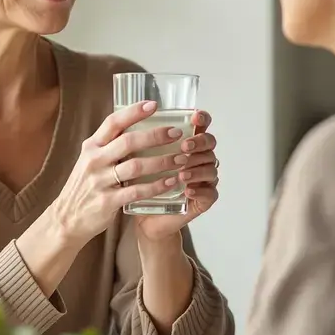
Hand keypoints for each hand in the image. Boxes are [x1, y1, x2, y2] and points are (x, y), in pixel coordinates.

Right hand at [47, 101, 196, 245]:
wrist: (67, 218)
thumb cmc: (85, 186)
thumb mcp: (90, 161)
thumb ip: (109, 146)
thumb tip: (138, 128)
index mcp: (91, 146)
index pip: (113, 122)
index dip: (134, 112)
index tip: (154, 104)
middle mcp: (94, 160)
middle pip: (128, 142)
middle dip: (155, 135)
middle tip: (176, 133)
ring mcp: (100, 181)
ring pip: (136, 166)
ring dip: (162, 161)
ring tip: (181, 158)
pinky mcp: (108, 201)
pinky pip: (137, 191)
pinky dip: (157, 186)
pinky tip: (171, 182)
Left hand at [135, 109, 219, 242]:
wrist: (145, 217)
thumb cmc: (142, 185)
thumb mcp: (136, 160)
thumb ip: (137, 141)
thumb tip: (123, 120)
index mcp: (186, 143)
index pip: (201, 124)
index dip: (202, 118)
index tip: (194, 116)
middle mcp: (199, 158)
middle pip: (210, 143)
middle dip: (199, 142)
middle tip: (184, 147)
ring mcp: (204, 178)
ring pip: (210, 167)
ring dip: (196, 169)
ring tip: (181, 174)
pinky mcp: (205, 199)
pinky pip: (209, 192)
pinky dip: (198, 190)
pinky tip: (187, 190)